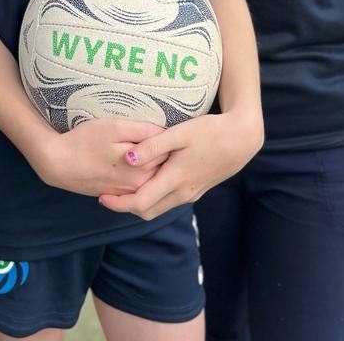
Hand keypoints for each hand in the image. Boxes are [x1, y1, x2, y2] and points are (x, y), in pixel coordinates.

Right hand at [33, 118, 166, 197]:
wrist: (58, 163)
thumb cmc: (86, 140)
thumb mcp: (115, 127)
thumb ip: (143, 131)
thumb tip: (166, 132)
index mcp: (144, 167)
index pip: (169, 152)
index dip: (171, 138)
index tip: (172, 128)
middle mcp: (140, 184)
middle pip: (163, 166)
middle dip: (166, 153)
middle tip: (163, 136)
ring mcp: (129, 192)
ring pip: (151, 176)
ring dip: (154, 164)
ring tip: (149, 147)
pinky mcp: (118, 194)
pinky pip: (138, 184)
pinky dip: (141, 174)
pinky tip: (134, 162)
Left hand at [98, 111, 262, 219]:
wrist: (241, 139)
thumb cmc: (210, 132)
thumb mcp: (179, 133)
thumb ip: (152, 146)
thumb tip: (127, 159)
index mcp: (175, 179)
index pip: (141, 203)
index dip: (118, 204)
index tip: (101, 195)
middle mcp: (182, 193)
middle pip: (148, 211)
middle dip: (126, 207)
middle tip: (107, 194)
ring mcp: (191, 193)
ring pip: (159, 207)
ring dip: (140, 202)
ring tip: (122, 187)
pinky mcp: (197, 189)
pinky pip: (170, 200)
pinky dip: (154, 196)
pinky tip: (147, 181)